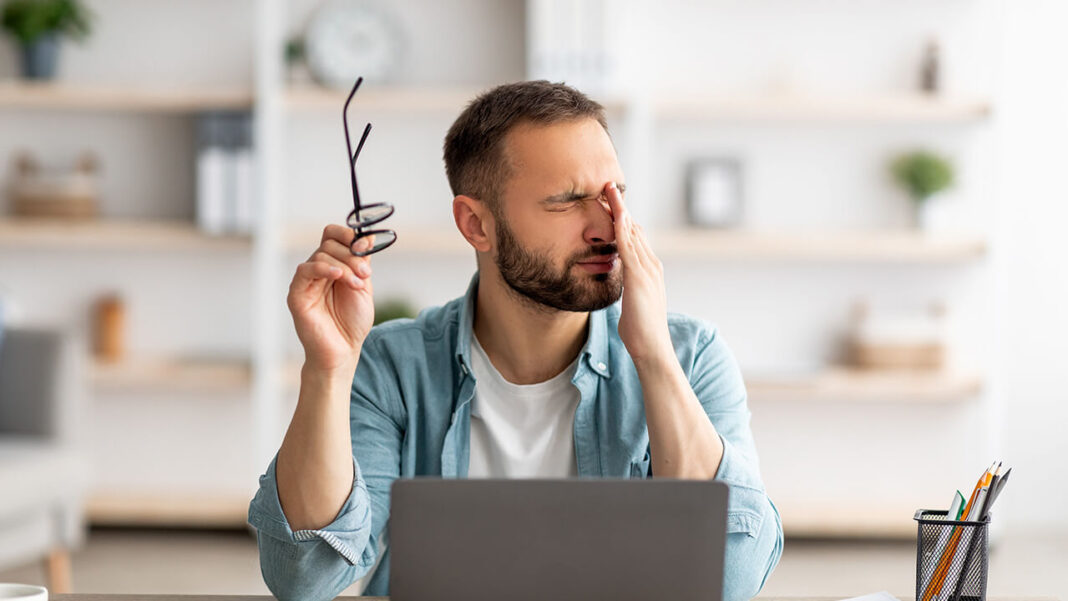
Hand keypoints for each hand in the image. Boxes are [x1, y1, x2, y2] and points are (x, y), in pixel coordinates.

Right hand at [287, 225, 375, 373]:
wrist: (344, 351)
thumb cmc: (352, 323)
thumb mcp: (363, 287)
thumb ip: (362, 262)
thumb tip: (368, 236)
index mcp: (333, 265)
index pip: (333, 235)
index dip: (349, 235)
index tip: (366, 246)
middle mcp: (318, 270)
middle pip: (329, 242)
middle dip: (352, 254)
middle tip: (365, 274)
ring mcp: (306, 281)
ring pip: (321, 254)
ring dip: (345, 266)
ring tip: (357, 285)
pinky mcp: (297, 294)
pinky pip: (305, 270)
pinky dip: (324, 268)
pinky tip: (339, 277)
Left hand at [603, 182, 673, 364]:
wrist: (652, 348)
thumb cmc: (640, 331)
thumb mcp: (632, 303)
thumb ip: (628, 289)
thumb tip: (621, 284)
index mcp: (649, 271)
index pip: (636, 238)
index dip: (624, 219)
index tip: (612, 204)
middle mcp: (652, 265)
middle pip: (635, 228)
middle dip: (621, 207)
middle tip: (607, 186)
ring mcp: (648, 270)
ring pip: (633, 232)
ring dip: (621, 210)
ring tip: (609, 190)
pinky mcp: (640, 277)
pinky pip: (629, 247)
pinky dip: (622, 228)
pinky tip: (615, 214)